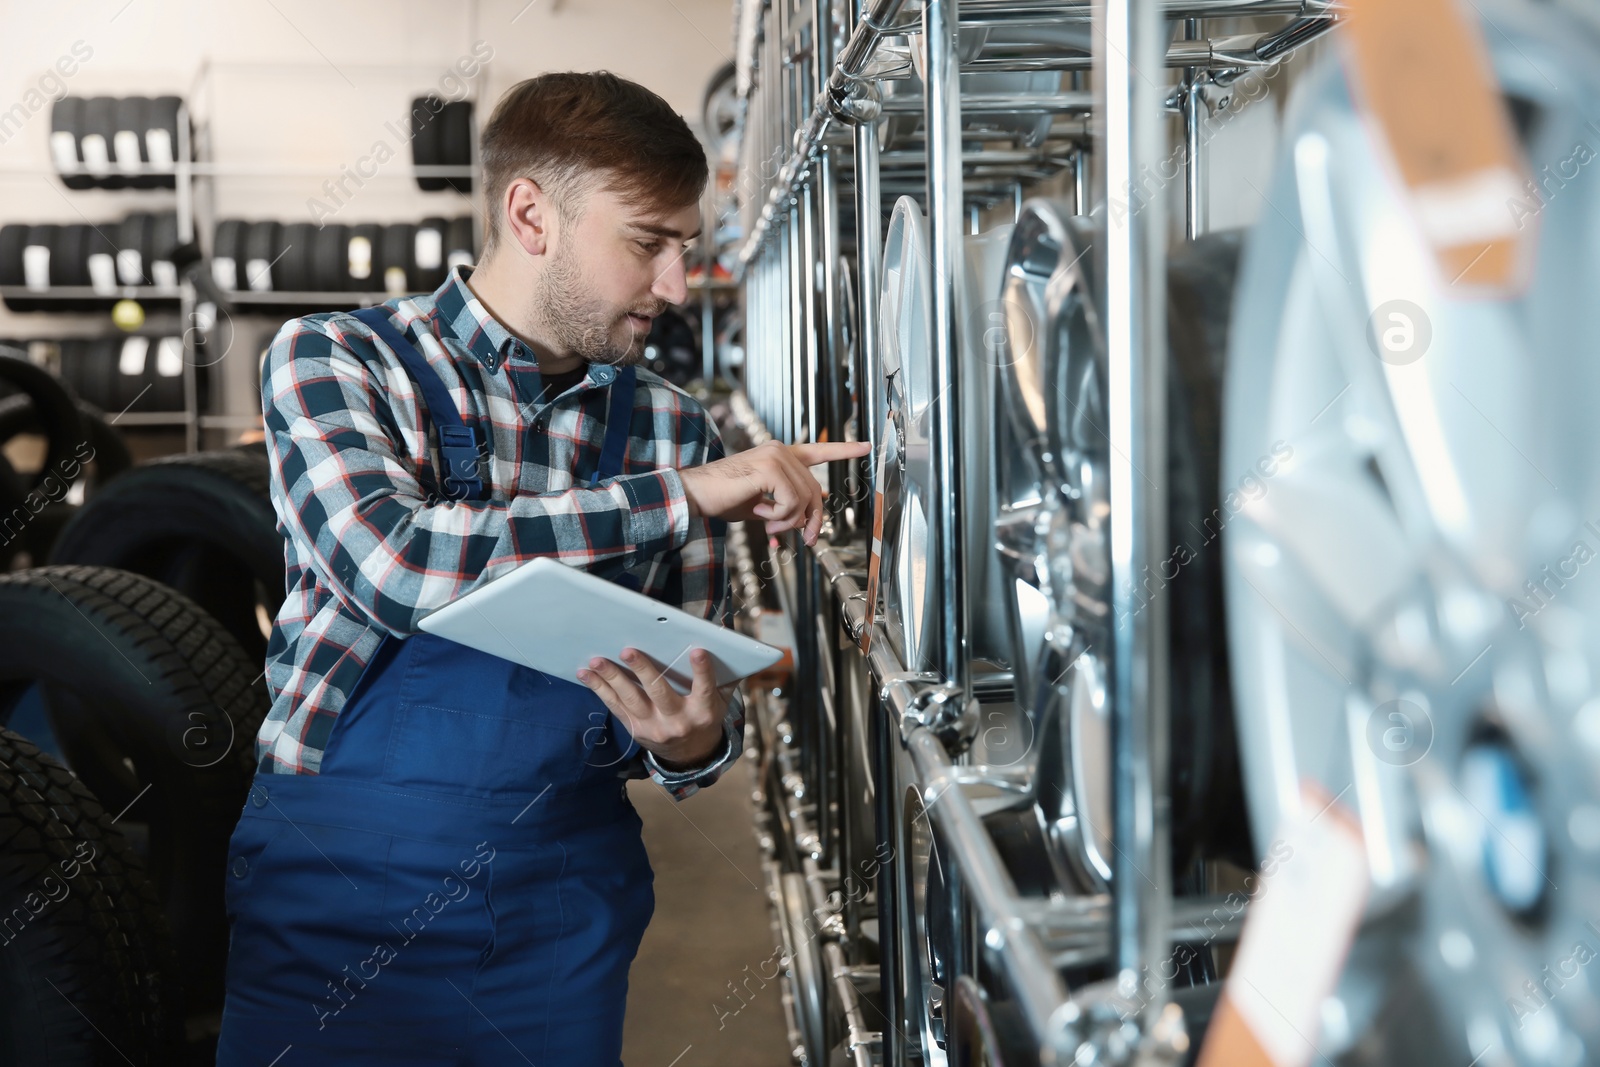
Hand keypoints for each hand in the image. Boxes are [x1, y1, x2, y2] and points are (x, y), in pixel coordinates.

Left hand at [577, 647, 731, 769]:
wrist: (690, 755)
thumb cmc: (705, 716)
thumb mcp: (720, 700)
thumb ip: (723, 677)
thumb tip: (729, 644)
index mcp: (703, 711)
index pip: (704, 688)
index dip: (702, 671)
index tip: (697, 652)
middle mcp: (678, 721)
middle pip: (659, 693)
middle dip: (642, 670)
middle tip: (628, 651)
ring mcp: (654, 727)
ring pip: (631, 700)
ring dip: (612, 679)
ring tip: (597, 661)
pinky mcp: (636, 730)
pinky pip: (616, 708)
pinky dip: (600, 690)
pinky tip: (587, 675)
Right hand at [678, 439, 871, 545]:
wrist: (696, 495)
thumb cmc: (725, 499)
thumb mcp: (764, 505)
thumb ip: (788, 505)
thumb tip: (811, 517)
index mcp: (780, 456)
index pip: (819, 451)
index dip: (844, 450)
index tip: (867, 447)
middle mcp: (781, 451)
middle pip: (815, 491)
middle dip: (809, 520)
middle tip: (799, 538)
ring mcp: (776, 456)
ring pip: (804, 499)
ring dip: (787, 520)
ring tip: (766, 523)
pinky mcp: (770, 468)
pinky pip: (790, 502)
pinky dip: (777, 517)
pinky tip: (758, 512)